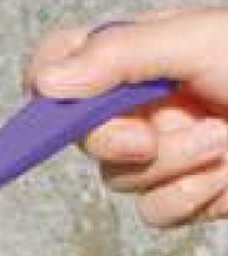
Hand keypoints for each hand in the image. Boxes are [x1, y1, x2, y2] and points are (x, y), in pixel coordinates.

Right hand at [28, 8, 227, 226]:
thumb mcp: (201, 43)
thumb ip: (120, 56)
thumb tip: (45, 81)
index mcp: (144, 53)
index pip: (63, 61)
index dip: (47, 84)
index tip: (52, 102)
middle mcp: (146, 102)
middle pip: (82, 135)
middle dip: (119, 141)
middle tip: (151, 137)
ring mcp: (163, 152)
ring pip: (118, 179)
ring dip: (172, 167)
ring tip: (223, 142)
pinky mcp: (184, 195)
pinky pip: (153, 212)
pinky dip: (191, 198)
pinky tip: (226, 176)